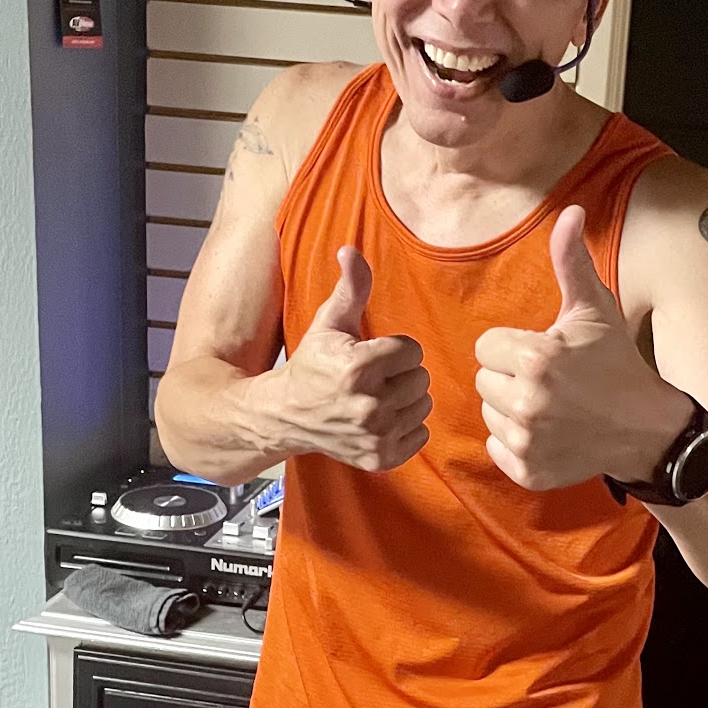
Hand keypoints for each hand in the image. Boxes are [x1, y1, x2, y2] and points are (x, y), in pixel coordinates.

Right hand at [279, 245, 431, 470]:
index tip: (371, 355)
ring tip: (375, 397)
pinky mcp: (380, 458)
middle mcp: (369, 404)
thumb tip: (351, 249)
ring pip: (423, 405)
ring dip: (405, 400)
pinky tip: (380, 420)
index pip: (412, 351)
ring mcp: (375, 435)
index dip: (393, 350)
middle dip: (400, 374)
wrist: (284, 416)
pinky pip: (421, 435)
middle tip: (373, 378)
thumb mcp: (329, 323)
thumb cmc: (311, 365)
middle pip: (421, 378)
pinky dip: (406, 428)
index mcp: (358, 367)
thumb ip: (351, 287)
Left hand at [474, 204, 690, 491]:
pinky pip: (496, 447)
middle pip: (484, 380)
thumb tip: (569, 211)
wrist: (646, 427)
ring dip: (512, 409)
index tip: (545, 354)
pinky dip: (516, 443)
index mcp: (535, 358)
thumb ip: (570, 262)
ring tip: (551, 407)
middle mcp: (526, 401)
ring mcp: (526, 441)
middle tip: (550, 382)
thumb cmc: (615, 362)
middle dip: (511, 378)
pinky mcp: (528, 470)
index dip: (514, 347)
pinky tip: (548, 433)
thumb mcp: (594, 309)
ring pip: (489, 413)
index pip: (487, 347)